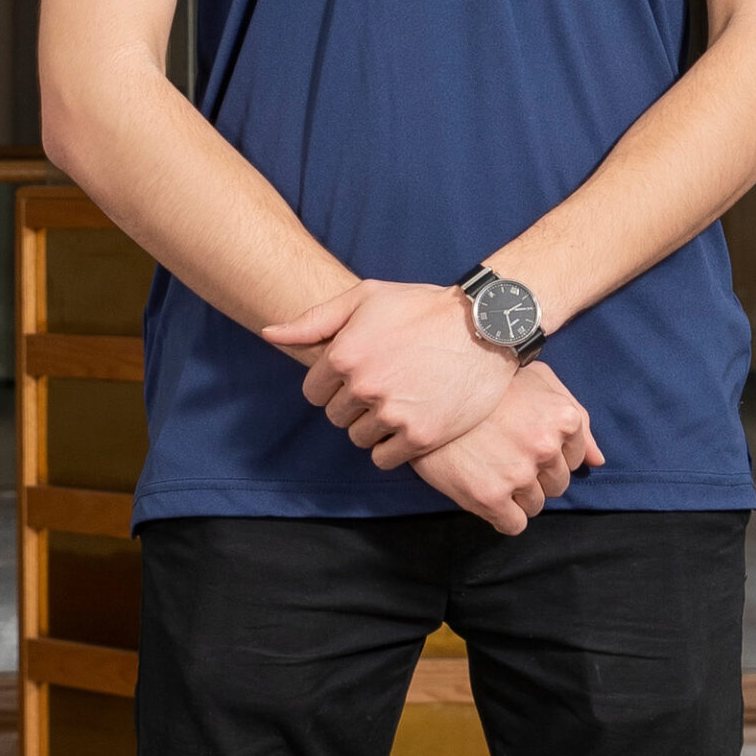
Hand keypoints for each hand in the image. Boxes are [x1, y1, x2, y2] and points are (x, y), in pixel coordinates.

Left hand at [262, 279, 516, 467]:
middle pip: (336, 417)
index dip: (334, 385)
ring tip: (401, 401)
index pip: (313, 392)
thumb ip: (315, 320)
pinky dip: (394, 446)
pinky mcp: (420, 436)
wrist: (486, 325)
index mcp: (344, 354)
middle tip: (386, 386)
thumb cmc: (424, 307)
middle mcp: (363, 386)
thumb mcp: (367, 298)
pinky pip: (385, 457)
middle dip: (354, 405)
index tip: (359, 376)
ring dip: (375, 426)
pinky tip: (411, 423)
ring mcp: (392, 413)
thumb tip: (270, 334)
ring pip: (360, 438)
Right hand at [411, 362, 603, 534]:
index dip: (547, 455)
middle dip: (534, 476)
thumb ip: (575, 418)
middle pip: (556, 485)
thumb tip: (597, 460)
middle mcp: (546, 447)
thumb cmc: (487, 384)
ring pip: (536, 505)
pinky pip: (514, 525)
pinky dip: (502, 516)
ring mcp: (518, 473)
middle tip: (503, 456)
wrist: (429, 392)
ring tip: (490, 469)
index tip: (522, 443)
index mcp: (563, 418)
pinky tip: (485, 492)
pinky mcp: (490, 496)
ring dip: (517, 495)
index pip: (573, 459)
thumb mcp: (540, 381)